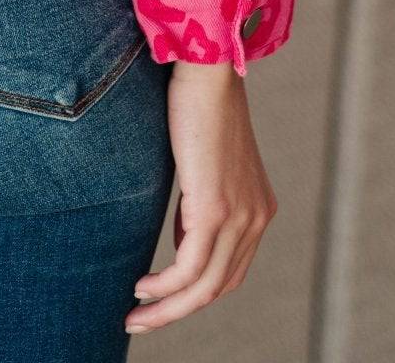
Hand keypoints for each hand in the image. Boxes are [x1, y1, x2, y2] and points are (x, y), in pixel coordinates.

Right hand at [124, 61, 275, 336]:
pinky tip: (143, 289)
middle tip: (140, 321)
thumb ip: (201, 203)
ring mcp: (240, 216)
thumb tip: (183, 235)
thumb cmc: (199, 106)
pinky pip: (190, 267)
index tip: (161, 299)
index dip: (195, 293)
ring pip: (204, 287)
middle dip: (178, 311)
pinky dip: (166, 287)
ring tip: (136, 316)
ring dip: (167, 309)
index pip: (230, 270)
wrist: (208, 72)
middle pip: (219, 287)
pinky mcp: (216, 208)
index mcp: (258, 209)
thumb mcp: (205, 165)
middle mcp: (256, 218)